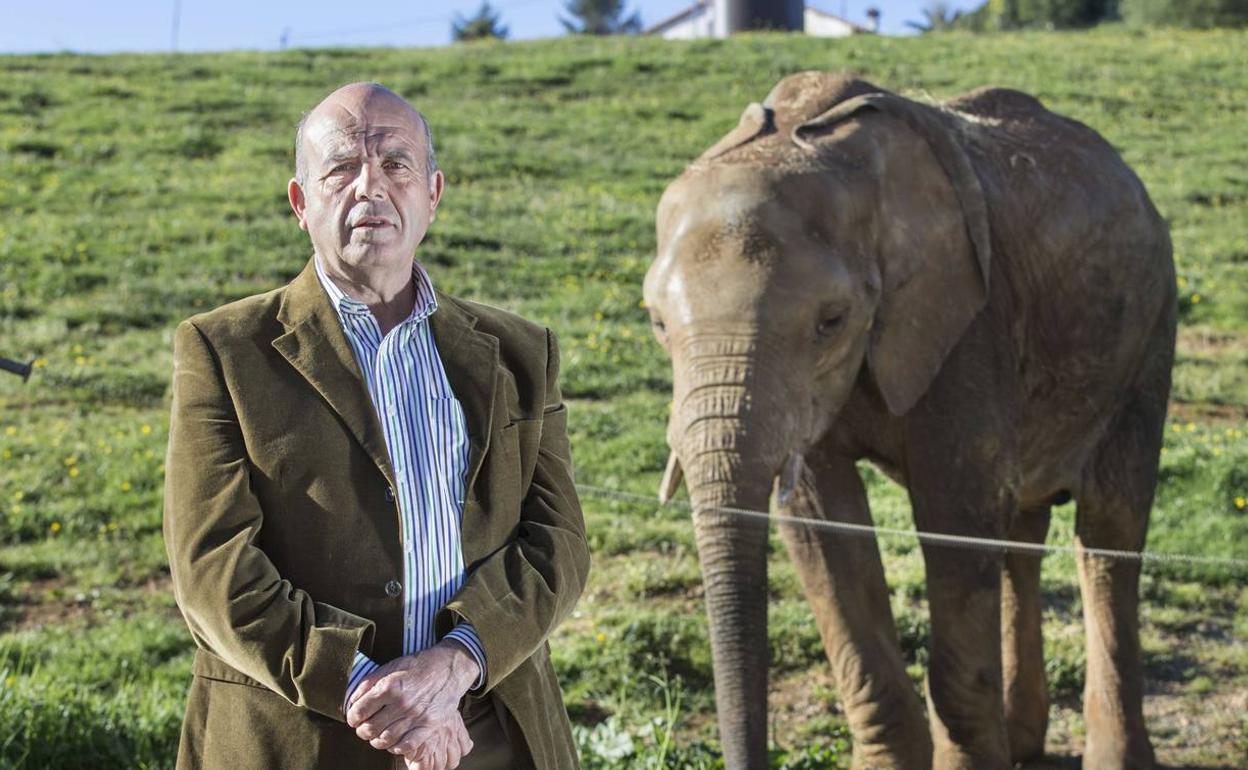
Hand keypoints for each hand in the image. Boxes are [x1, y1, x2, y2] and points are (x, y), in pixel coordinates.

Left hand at [346, 640, 479, 767]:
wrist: (448, 669)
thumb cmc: (418, 667)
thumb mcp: (391, 666)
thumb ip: (370, 682)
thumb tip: (353, 700)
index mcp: (390, 686)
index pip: (359, 711)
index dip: (352, 717)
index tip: (354, 719)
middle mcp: (402, 702)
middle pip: (370, 728)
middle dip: (362, 731)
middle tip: (363, 728)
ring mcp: (416, 716)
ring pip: (386, 739)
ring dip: (376, 740)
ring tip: (377, 736)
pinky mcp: (429, 725)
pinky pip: (406, 745)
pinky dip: (396, 747)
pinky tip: (394, 742)